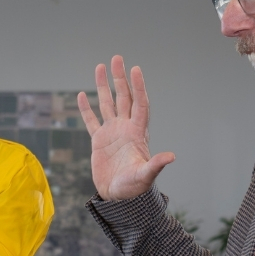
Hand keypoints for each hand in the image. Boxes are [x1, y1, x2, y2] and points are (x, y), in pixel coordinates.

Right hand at [77, 55, 174, 200]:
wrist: (119, 197)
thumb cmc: (134, 188)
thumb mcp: (146, 176)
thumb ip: (156, 164)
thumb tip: (172, 156)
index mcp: (137, 133)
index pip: (139, 104)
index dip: (138, 87)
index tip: (136, 69)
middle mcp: (125, 128)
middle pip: (123, 97)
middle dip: (120, 78)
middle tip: (117, 58)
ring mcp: (112, 133)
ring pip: (107, 104)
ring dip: (104, 86)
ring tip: (100, 67)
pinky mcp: (99, 141)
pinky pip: (92, 121)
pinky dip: (87, 108)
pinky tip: (83, 94)